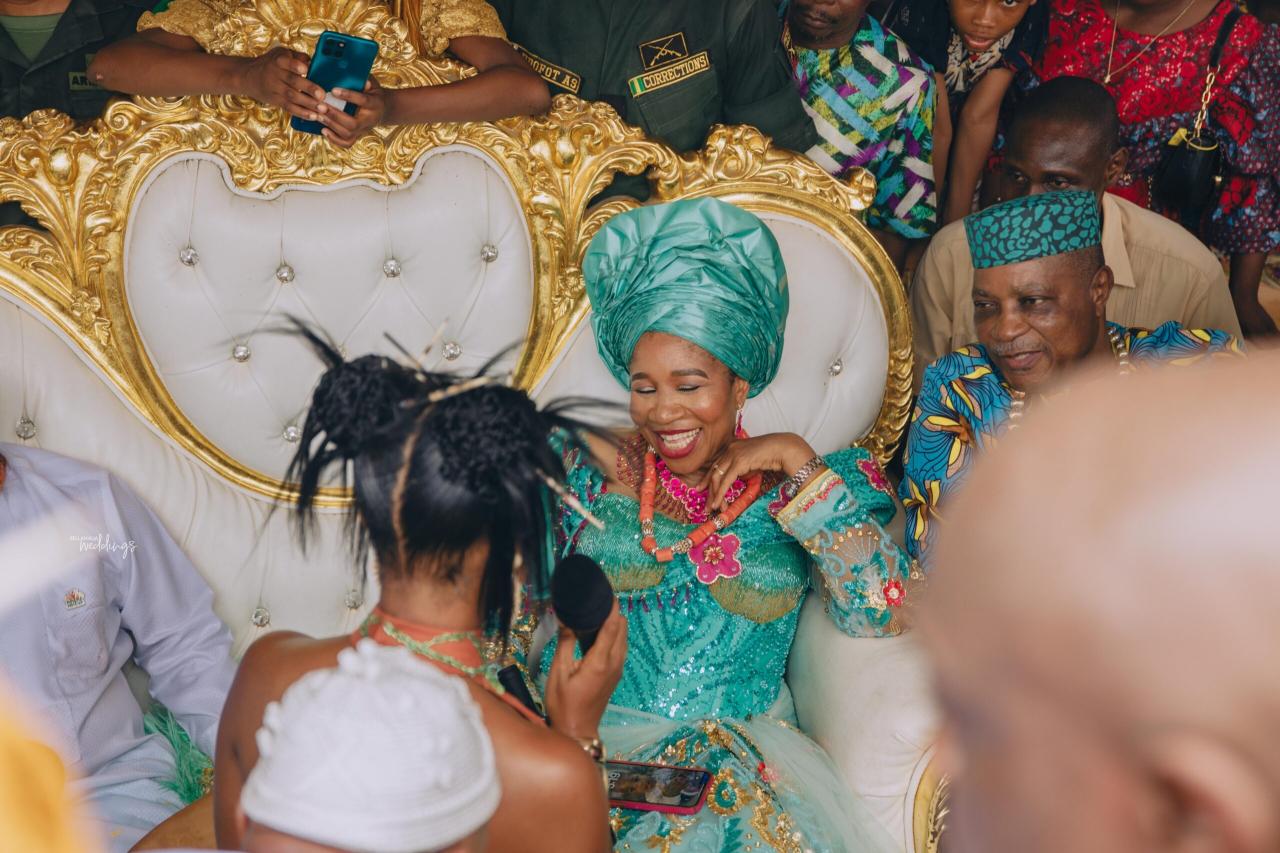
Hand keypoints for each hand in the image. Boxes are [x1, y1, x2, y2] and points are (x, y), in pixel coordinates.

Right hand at [235, 46, 322, 119]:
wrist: (249, 76)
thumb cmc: (272, 63)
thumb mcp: (282, 54)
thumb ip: (298, 57)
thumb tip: (314, 62)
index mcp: (279, 60)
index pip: (287, 62)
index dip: (296, 66)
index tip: (305, 69)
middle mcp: (276, 74)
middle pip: (293, 81)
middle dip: (309, 88)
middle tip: (322, 95)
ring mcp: (275, 89)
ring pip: (292, 97)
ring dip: (308, 104)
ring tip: (322, 109)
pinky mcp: (276, 101)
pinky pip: (289, 108)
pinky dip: (302, 113)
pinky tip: (314, 116)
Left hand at [318, 77, 386, 147]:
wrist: (382, 110)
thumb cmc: (373, 93)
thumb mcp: (373, 84)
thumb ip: (365, 81)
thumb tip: (361, 79)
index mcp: (375, 105)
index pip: (363, 101)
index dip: (349, 96)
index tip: (333, 90)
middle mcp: (370, 120)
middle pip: (353, 123)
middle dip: (335, 115)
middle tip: (320, 106)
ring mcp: (363, 130)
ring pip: (347, 134)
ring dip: (331, 125)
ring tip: (318, 115)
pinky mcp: (358, 136)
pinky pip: (346, 143)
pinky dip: (334, 139)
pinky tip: (323, 130)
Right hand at [543, 599, 626, 740]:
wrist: (577, 730)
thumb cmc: (563, 704)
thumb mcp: (558, 672)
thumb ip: (565, 643)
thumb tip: (566, 619)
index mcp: (600, 661)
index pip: (612, 626)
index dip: (612, 606)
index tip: (606, 591)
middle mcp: (614, 663)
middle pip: (622, 628)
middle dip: (614, 611)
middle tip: (598, 599)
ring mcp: (617, 669)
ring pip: (623, 637)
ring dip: (615, 623)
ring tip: (599, 611)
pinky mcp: (615, 674)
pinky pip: (620, 647)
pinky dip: (615, 634)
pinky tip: (601, 631)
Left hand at [703, 433, 819, 512]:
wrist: (784, 449)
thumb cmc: (772, 456)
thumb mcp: (752, 464)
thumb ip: (741, 471)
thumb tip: (733, 483)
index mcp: (732, 447)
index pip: (716, 465)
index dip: (708, 479)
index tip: (702, 489)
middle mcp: (729, 449)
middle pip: (714, 472)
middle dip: (708, 490)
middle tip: (706, 505)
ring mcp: (733, 454)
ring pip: (717, 477)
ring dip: (714, 495)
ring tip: (712, 508)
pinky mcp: (738, 462)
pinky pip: (726, 481)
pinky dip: (720, 494)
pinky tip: (718, 504)